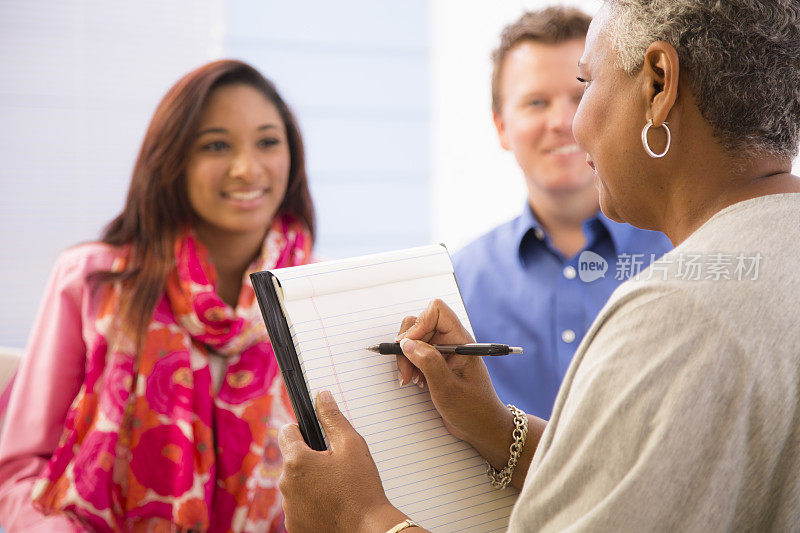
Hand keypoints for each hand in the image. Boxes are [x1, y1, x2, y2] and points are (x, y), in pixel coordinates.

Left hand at [278, 391, 408, 531]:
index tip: (315, 436)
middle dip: (310, 459)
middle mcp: (286, 484)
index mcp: (297, 461)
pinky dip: (311, 503)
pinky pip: (298, 506)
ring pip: (295, 484)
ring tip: (336, 487)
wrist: (368, 529)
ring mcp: (288, 508)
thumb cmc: (362, 488)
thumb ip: (333, 418)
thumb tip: (321, 396)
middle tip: (335, 466)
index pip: (286, 432)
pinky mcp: (294, 526)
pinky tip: (331, 504)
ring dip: (309, 482)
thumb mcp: (352, 445)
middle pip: (292, 460)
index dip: (301, 430)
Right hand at [394, 299, 511, 462]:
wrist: (483, 428)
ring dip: (406, 358)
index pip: (437, 311)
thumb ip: (428, 363)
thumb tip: (407, 343)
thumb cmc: (473, 410)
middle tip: (407, 372)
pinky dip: (410, 365)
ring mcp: (443, 352)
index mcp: (461, 340)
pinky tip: (416, 382)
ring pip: (414, 340)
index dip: (419, 324)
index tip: (408, 347)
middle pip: (420, 324)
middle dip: (407, 345)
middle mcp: (452, 341)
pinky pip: (416, 354)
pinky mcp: (436, 363)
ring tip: (411, 380)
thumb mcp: (448, 389)